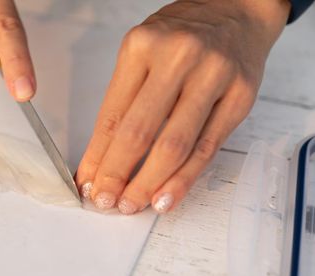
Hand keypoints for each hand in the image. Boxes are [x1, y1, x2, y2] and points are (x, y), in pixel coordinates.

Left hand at [76, 0, 290, 213]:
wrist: (236, 10)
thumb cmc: (181, 35)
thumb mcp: (142, 52)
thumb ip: (125, 99)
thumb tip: (102, 156)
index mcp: (141, 47)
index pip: (112, 115)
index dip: (97, 156)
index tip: (86, 182)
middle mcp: (177, 58)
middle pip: (139, 132)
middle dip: (117, 174)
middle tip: (104, 201)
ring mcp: (212, 76)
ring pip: (174, 145)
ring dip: (148, 183)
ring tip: (131, 204)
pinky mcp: (240, 97)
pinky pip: (207, 148)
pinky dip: (184, 178)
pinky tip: (166, 197)